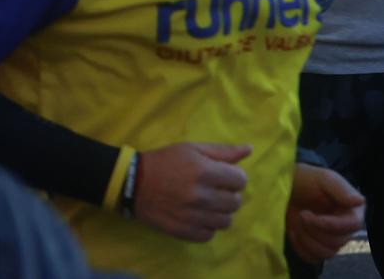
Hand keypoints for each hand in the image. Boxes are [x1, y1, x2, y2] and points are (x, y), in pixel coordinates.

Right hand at [132, 142, 251, 241]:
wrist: (133, 183)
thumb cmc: (165, 161)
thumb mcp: (192, 149)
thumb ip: (223, 151)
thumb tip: (250, 149)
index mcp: (204, 171)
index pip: (240, 180)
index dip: (233, 177)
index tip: (222, 176)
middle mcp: (201, 196)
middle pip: (235, 202)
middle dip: (228, 194)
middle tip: (212, 189)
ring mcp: (193, 216)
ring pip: (226, 221)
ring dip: (219, 212)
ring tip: (205, 204)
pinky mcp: (185, 231)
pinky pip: (210, 234)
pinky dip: (206, 226)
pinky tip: (196, 215)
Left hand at [285, 163, 364, 263]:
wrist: (284, 186)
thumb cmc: (305, 179)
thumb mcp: (323, 178)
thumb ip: (341, 189)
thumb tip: (360, 201)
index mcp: (350, 210)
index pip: (352, 225)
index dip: (330, 224)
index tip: (308, 215)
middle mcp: (344, 228)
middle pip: (337, 242)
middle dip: (314, 229)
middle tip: (301, 213)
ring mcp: (329, 239)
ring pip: (326, 253)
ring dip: (307, 238)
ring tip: (297, 221)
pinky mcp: (315, 247)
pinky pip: (312, 258)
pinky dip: (300, 247)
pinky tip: (293, 231)